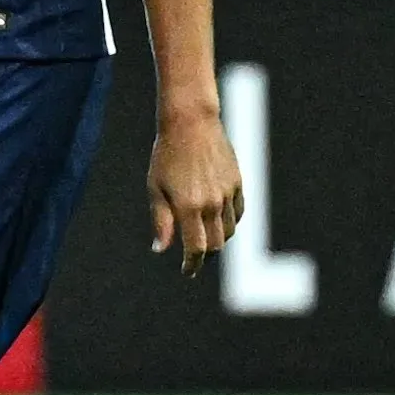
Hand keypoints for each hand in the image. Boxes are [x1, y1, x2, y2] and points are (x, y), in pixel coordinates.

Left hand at [148, 109, 242, 278]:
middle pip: (216, 245)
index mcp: (189, 207)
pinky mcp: (237, 182)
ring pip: (230, 230)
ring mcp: (227, 193)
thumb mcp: (156, 188)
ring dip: (218, 239)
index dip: (192, 265)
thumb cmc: (166, 155)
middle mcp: (212, 203)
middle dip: (205, 255)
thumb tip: (161, 249)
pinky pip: (238, 212)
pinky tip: (219, 220)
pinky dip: (230, 221)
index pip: (197, 249)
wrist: (190, 123)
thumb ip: (161, 221)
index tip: (187, 271)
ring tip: (205, 237)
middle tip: (195, 257)